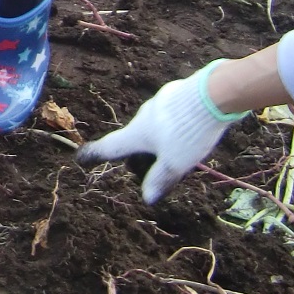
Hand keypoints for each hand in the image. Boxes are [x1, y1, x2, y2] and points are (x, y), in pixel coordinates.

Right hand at [76, 61, 244, 204]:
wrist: (212, 94)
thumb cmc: (186, 133)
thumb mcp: (174, 163)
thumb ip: (159, 179)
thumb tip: (147, 198)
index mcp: (136, 134)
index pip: (110, 147)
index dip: (94, 154)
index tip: (80, 157)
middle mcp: (143, 116)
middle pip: (135, 139)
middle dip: (140, 154)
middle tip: (157, 169)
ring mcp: (159, 103)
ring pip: (154, 127)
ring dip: (159, 141)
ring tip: (180, 152)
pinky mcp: (176, 96)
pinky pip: (169, 115)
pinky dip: (173, 127)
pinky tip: (190, 132)